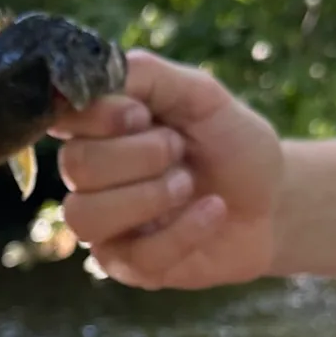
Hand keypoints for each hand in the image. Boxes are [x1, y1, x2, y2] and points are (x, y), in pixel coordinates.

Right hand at [54, 50, 283, 289]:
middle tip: (179, 149)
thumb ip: (150, 75)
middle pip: (75, 165)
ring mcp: (107, 225)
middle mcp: (92, 176)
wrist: (274, 199)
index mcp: (100, 128)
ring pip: (85, 216)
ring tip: (189, 185)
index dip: (98, 117)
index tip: (142, 114)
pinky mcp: (130, 265)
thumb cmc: (232, 144)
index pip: (62, 119)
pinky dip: (183, 230)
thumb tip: (97, 71)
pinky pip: (134, 255)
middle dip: (138, 155)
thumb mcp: (201, 95)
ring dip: (148, 196)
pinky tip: (213, 211)